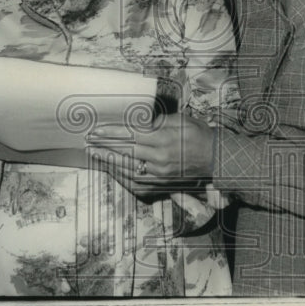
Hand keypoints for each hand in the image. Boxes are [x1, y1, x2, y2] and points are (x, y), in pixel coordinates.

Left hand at [89, 114, 213, 188]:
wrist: (216, 158)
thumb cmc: (198, 135)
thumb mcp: (180, 120)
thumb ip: (157, 121)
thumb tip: (137, 123)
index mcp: (164, 140)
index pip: (130, 135)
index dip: (110, 133)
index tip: (95, 130)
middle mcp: (160, 159)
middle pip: (125, 152)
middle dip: (104, 146)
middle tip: (88, 142)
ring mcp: (160, 175)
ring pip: (127, 170)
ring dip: (108, 162)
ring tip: (94, 154)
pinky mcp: (161, 185)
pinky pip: (136, 184)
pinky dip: (121, 177)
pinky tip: (111, 170)